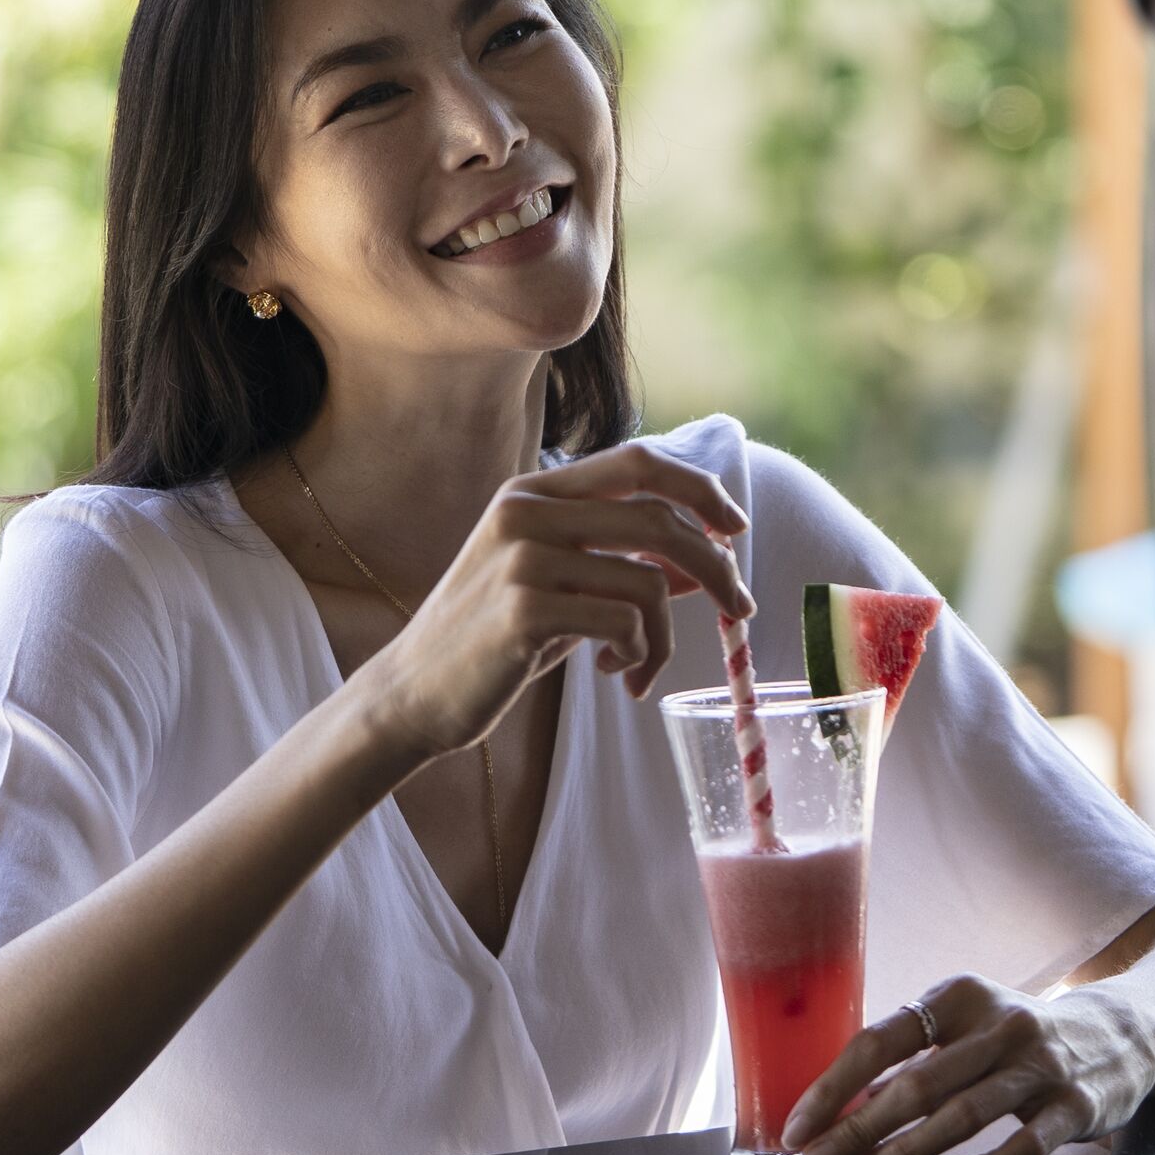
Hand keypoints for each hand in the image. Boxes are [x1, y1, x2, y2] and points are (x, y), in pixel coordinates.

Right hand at [353, 443, 749, 768]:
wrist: (415, 693)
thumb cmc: (494, 638)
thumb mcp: (560, 586)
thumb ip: (622, 563)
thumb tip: (707, 561)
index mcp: (535, 493)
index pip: (639, 461)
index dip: (700, 488)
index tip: (736, 526)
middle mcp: (527, 512)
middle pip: (658, 520)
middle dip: (716, 568)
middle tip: (739, 610)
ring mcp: (522, 559)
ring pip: (648, 582)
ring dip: (667, 636)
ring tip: (642, 664)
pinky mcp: (524, 611)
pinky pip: (625, 625)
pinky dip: (641, 655)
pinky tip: (616, 672)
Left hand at [779, 973, 1154, 1154]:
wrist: (1120, 1033)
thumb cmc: (1019, 1038)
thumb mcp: (967, 1027)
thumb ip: (912, 1059)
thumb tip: (838, 1107)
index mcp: (960, 998)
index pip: (881, 1041)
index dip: (833, 1088)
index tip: (797, 1127)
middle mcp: (1000, 1026)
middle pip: (916, 1084)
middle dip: (857, 1130)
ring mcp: (1041, 1066)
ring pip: (962, 1115)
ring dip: (905, 1153)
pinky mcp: (1075, 1105)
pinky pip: (1023, 1145)